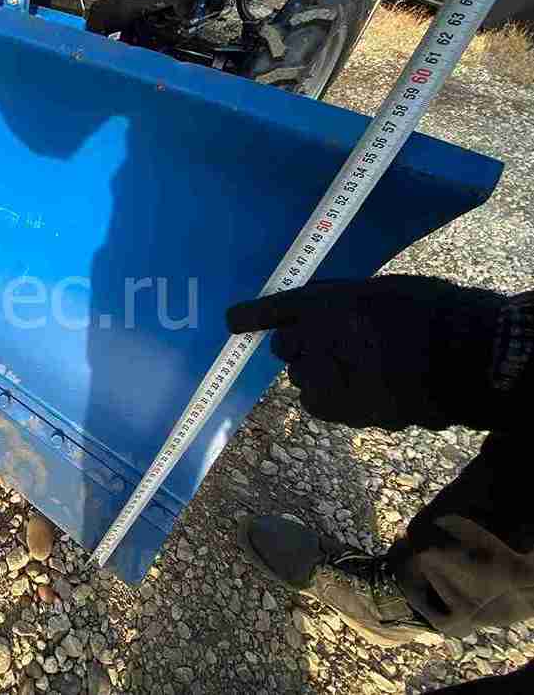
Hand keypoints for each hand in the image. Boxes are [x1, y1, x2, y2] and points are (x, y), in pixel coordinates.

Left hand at [226, 275, 504, 430]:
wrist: (464, 356)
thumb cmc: (429, 314)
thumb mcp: (378, 291)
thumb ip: (338, 302)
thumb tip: (309, 317)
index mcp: (326, 302)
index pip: (275, 310)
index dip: (250, 316)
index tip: (232, 321)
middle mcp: (316, 337)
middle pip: (285, 347)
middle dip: (301, 347)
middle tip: (336, 346)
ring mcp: (324, 374)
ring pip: (299, 376)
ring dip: (317, 373)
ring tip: (360, 370)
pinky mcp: (337, 406)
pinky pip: (314, 402)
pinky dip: (330, 398)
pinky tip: (361, 391)